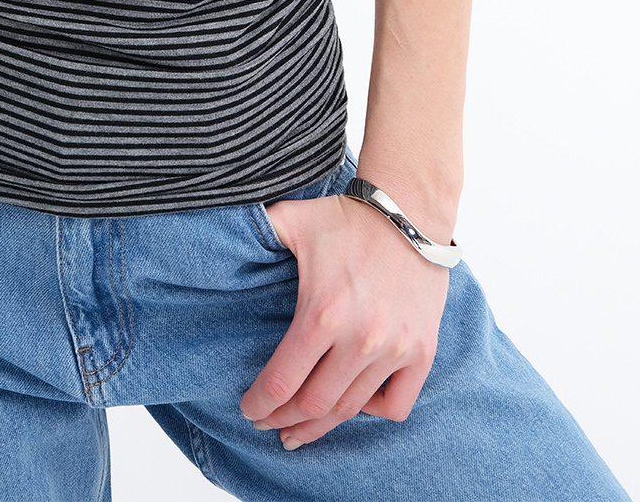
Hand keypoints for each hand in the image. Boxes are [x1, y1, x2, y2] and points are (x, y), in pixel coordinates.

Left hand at [238, 189, 449, 448]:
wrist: (410, 210)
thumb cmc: (346, 218)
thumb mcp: (292, 220)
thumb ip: (256, 232)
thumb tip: (218, 241)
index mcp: (321, 313)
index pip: (281, 382)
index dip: (259, 404)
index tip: (248, 409)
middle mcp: (360, 340)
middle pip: (312, 405)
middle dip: (282, 420)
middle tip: (267, 423)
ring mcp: (394, 350)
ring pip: (350, 410)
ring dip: (320, 426)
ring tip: (300, 430)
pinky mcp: (422, 352)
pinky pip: (396, 404)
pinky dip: (373, 411)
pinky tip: (353, 403)